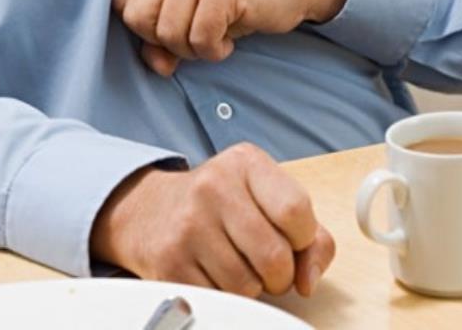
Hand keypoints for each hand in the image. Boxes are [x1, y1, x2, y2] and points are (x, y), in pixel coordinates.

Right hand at [90, 142, 335, 297]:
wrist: (150, 211)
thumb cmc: (221, 206)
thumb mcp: (267, 199)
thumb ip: (311, 237)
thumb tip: (309, 280)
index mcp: (245, 163)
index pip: (296, 211)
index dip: (303, 239)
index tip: (292, 240)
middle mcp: (213, 187)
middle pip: (274, 256)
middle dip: (280, 274)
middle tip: (266, 265)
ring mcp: (187, 224)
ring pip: (246, 285)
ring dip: (251, 288)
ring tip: (238, 266)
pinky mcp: (169, 261)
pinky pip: (219, 299)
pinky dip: (225, 296)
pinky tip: (214, 273)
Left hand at [113, 0, 347, 75]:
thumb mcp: (190, 15)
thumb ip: (160, 40)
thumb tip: (156, 65)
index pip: (119, 2)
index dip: (144, 28)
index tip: (176, 26)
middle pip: (137, 19)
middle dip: (166, 40)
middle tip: (197, 34)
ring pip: (167, 32)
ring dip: (193, 49)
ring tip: (215, 34)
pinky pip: (200, 39)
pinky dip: (214, 51)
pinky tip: (229, 39)